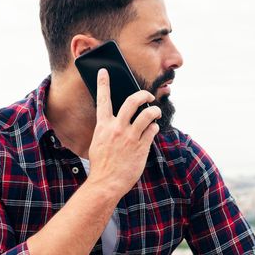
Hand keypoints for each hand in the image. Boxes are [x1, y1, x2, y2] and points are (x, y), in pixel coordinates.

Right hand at [87, 68, 160, 196]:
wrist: (106, 183)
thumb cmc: (102, 164)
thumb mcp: (98, 142)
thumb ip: (107, 128)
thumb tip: (116, 119)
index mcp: (103, 126)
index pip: (103, 99)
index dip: (103, 83)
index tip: (105, 71)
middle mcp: (117, 128)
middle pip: (132, 101)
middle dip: (143, 94)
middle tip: (149, 96)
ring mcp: (130, 137)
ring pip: (147, 114)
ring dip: (154, 110)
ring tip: (156, 112)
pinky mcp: (141, 146)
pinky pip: (152, 130)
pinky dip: (154, 128)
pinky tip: (153, 130)